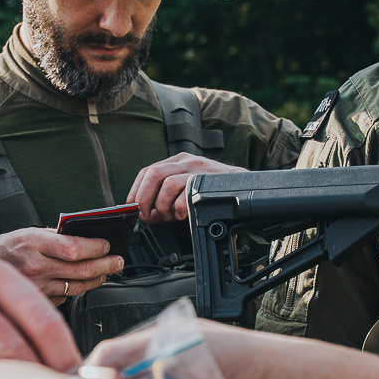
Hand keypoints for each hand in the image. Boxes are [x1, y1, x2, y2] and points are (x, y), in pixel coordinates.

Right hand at [0, 228, 121, 302]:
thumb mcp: (22, 234)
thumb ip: (51, 237)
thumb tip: (82, 238)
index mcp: (32, 242)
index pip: (73, 247)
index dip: (96, 247)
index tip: (107, 245)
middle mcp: (34, 266)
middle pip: (81, 269)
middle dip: (106, 265)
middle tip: (118, 261)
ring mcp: (35, 287)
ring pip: (76, 286)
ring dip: (96, 279)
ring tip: (106, 272)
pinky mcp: (36, 303)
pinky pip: (64, 298)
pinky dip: (75, 290)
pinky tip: (81, 284)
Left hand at [127, 154, 245, 222]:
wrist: (245, 186)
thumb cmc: (214, 190)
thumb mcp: (187, 189)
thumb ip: (166, 200)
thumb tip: (148, 216)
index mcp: (177, 161)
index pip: (147, 171)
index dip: (135, 191)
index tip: (133, 208)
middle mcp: (186, 162)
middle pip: (153, 174)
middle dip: (144, 199)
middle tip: (147, 216)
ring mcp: (197, 169)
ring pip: (167, 183)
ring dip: (163, 205)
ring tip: (169, 216)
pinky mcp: (208, 181)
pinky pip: (186, 194)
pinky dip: (180, 208)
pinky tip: (183, 215)